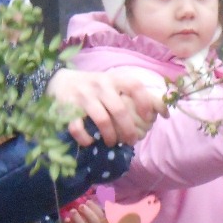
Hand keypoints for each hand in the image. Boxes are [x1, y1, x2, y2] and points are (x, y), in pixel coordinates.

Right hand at [47, 69, 166, 146]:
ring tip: (113, 143)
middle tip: (131, 141)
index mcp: (113, 79)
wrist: (58, 80)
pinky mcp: (66, 108)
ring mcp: (82, 96)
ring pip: (102, 120)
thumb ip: (133, 95)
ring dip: (111, 136)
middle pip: (120, 110)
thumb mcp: (113, 85)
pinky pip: (78, 127)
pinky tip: (90, 142)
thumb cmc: (94, 87)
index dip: (146, 102)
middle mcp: (99, 86)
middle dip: (129, 130)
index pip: (134, 86)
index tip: (150, 118)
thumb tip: (164, 112)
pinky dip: (86, 138)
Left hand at [58, 199, 105, 222]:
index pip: (101, 216)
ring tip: (72, 211)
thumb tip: (81, 196)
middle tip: (81, 206)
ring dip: (79, 220)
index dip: (96, 208)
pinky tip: (66, 219)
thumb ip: (81, 209)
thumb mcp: (78, 216)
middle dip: (89, 214)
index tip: (87, 201)